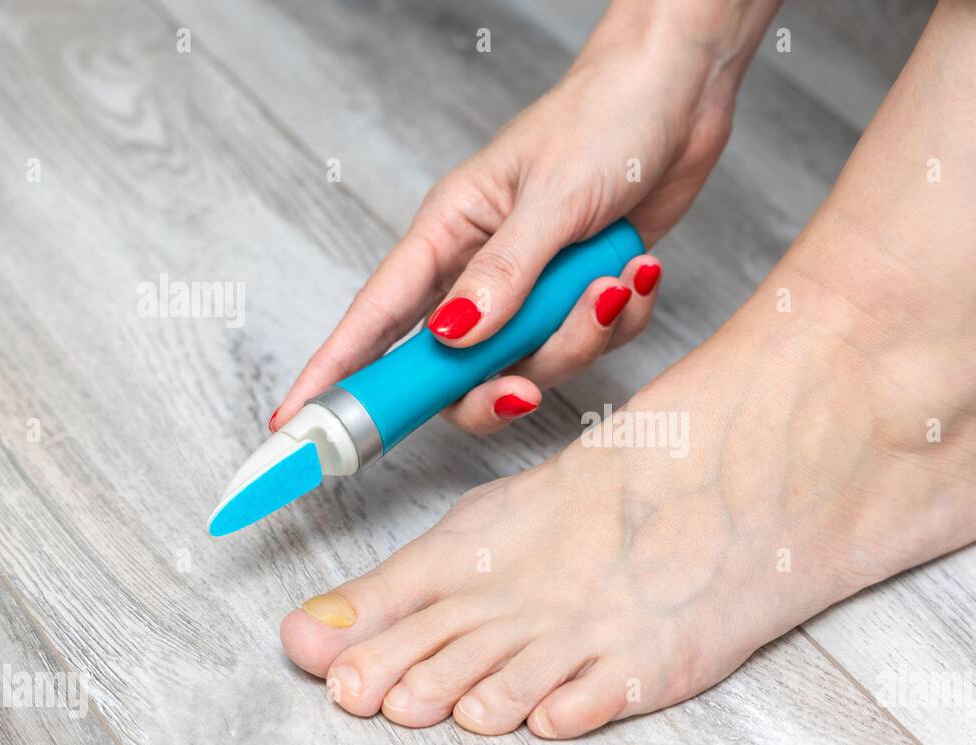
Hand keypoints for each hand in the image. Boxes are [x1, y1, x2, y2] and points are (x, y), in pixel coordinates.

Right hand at [271, 0, 774, 434]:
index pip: (377, 316)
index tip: (297, 425)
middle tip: (528, 390)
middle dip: (498, 387)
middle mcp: (484, 269)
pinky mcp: (582, 293)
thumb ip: (504, 275)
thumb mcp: (551, 198)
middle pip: (459, 370)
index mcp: (449, 233)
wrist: (678, 88)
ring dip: (582, 334)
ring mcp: (535, 286)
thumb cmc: (603, 118)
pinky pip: (591, 342)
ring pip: (536, 362)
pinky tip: (636, 270)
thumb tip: (450, 340)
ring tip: (615, 278)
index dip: (337, 373)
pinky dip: (620, 316)